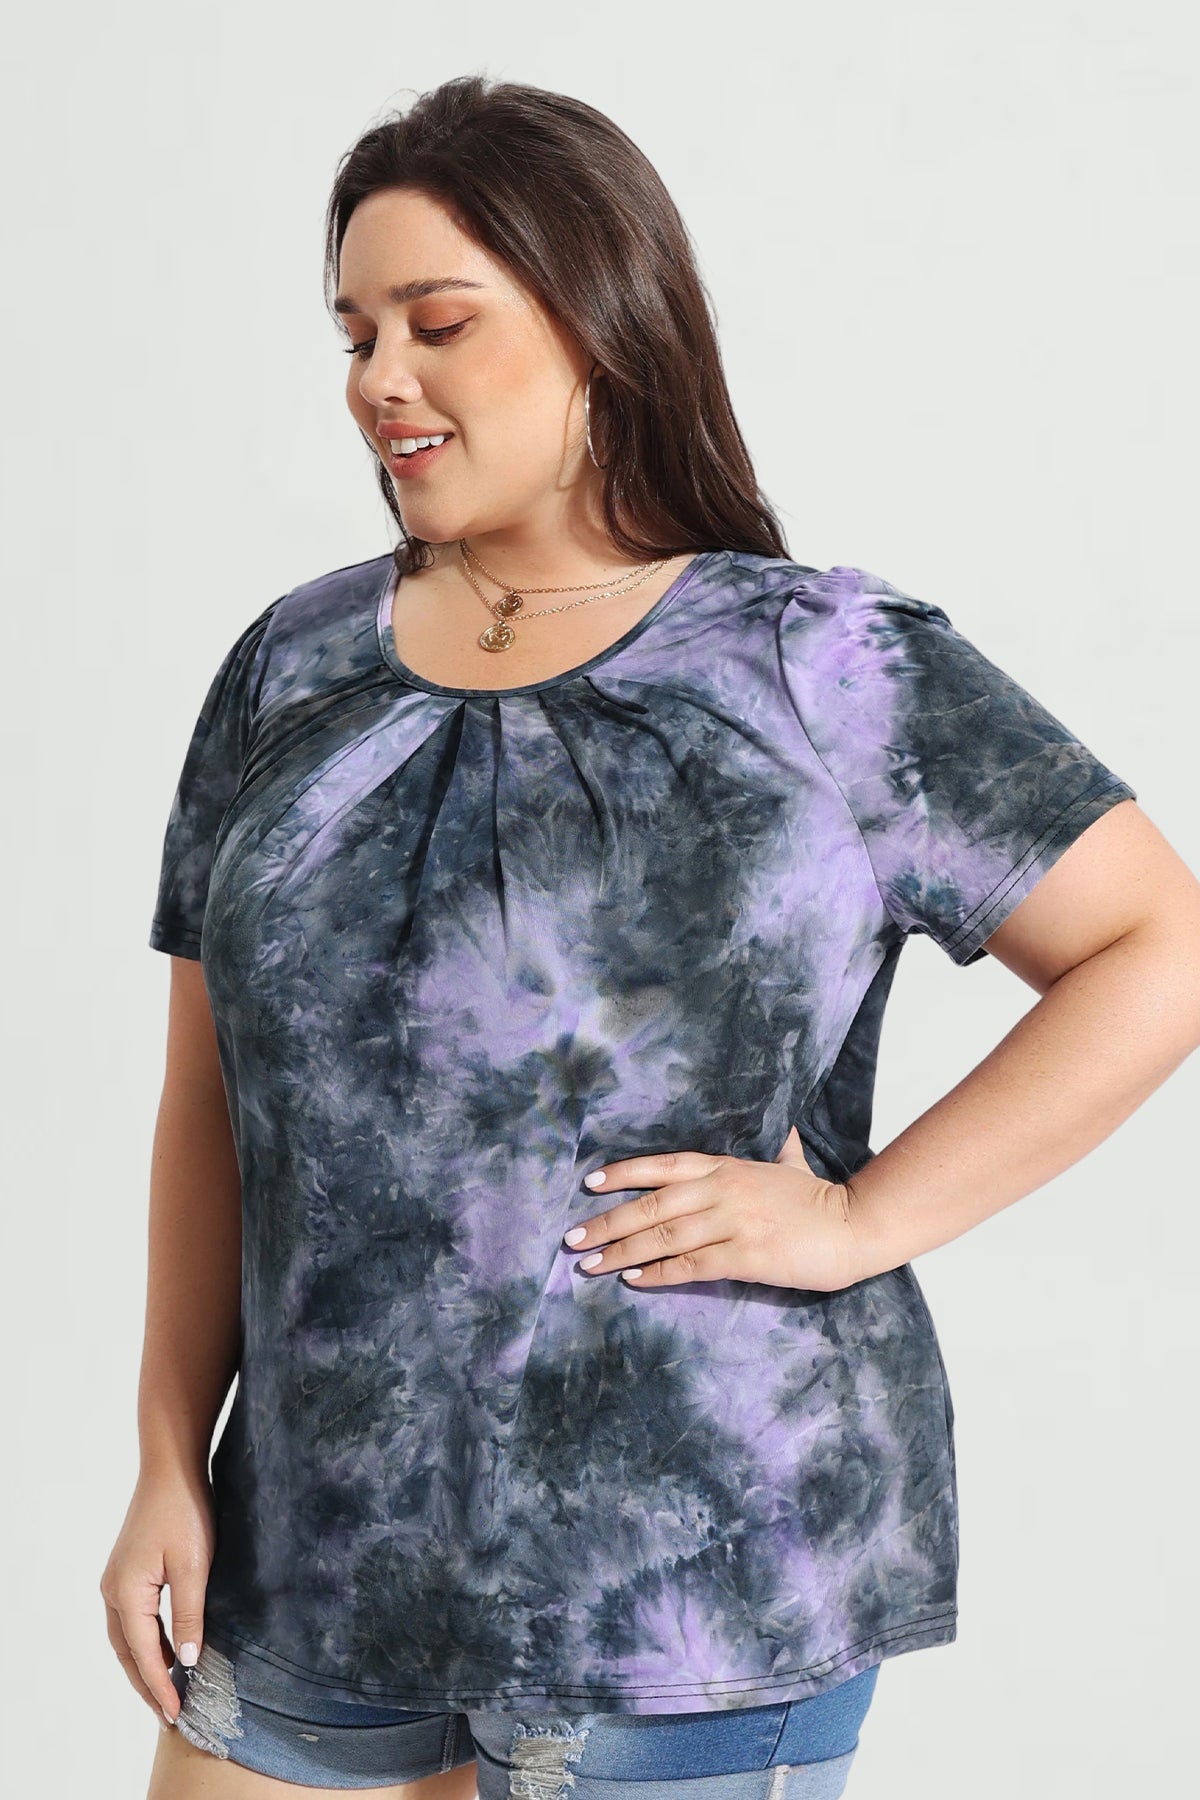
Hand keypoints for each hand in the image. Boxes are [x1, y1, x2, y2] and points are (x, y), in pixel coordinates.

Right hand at [99, 1465, 215, 1729]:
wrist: (171, 1466)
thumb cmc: (184, 1511)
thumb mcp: (194, 1566)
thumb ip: (189, 1616)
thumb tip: (187, 1662)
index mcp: (126, 1594)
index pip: (144, 1656)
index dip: (160, 1688)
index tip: (176, 1715)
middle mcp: (113, 1591)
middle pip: (128, 1653)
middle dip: (147, 1685)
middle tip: (168, 1715)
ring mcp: (118, 1580)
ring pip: (128, 1637)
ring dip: (146, 1665)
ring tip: (168, 1691)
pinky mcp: (129, 1569)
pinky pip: (134, 1618)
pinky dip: (148, 1641)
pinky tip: (168, 1649)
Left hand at [563, 1126, 867, 1292]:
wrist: (854, 1225)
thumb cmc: (819, 1199)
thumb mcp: (790, 1163)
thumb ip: (778, 1148)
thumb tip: (785, 1128)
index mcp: (727, 1166)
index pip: (663, 1164)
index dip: (623, 1172)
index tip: (589, 1184)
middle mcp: (722, 1189)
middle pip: (651, 1204)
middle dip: (607, 1221)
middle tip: (572, 1238)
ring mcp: (732, 1222)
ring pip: (663, 1236)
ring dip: (621, 1251)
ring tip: (588, 1264)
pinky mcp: (744, 1255)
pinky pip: (690, 1266)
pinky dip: (658, 1274)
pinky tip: (633, 1281)